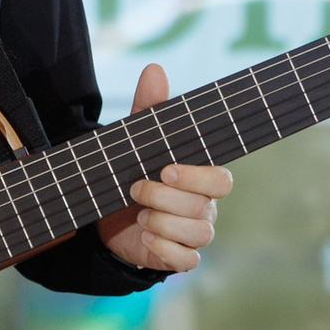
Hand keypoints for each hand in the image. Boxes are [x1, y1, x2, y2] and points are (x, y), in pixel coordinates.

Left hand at [99, 63, 233, 272]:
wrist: (107, 212)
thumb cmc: (132, 170)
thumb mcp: (137, 140)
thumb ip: (148, 109)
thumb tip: (155, 68)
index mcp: (201, 177)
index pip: (222, 180)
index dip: (197, 177)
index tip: (166, 169)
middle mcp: (204, 206)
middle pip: (205, 207)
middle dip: (167, 199)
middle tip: (136, 189)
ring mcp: (195, 233)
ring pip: (198, 233)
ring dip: (162, 223)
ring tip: (138, 214)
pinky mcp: (179, 257)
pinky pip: (187, 261)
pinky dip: (164, 249)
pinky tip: (144, 237)